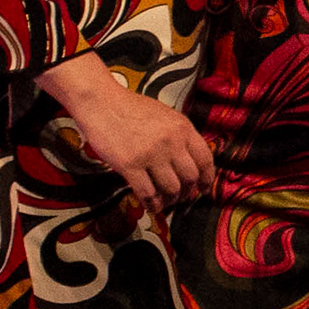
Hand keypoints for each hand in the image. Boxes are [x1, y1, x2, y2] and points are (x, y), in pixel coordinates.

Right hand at [39, 55, 214, 210]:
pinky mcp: (130, 165)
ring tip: (164, 202)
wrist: (100, 102)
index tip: (204, 188)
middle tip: (180, 198)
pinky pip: (147, 193)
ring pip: (171, 189)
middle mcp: (171, 142)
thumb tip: (190, 160)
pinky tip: (150, 206)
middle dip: (187, 193)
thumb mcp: (165, 115)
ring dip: (169, 201)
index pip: (205, 159)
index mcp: (183, 128)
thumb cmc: (130, 108)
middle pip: (190, 178)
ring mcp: (151, 154)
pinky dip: (151, 204)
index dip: (207, 179)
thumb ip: (180, 136)